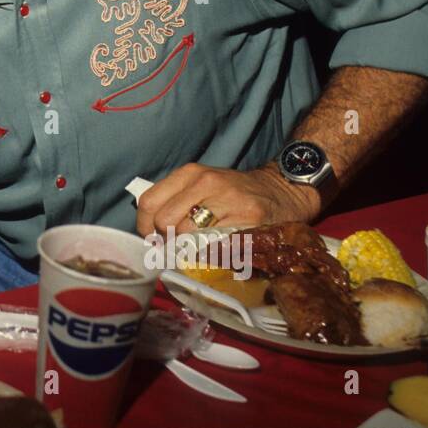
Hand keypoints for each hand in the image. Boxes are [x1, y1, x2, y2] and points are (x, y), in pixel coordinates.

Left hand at [135, 163, 320, 236]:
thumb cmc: (234, 193)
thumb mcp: (201, 185)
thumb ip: (175, 201)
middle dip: (166, 240)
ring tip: (197, 249)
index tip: (152, 238)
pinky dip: (210, 254)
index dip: (145, 226)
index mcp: (190, 173)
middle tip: (176, 247)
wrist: (281, 191)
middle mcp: (206, 182)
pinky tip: (216, 251)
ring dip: (187, 249)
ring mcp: (228, 200)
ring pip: (187, 234)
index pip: (149, 201)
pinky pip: (215, 245)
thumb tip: (150, 234)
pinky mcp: (248, 219)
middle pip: (165, 221)